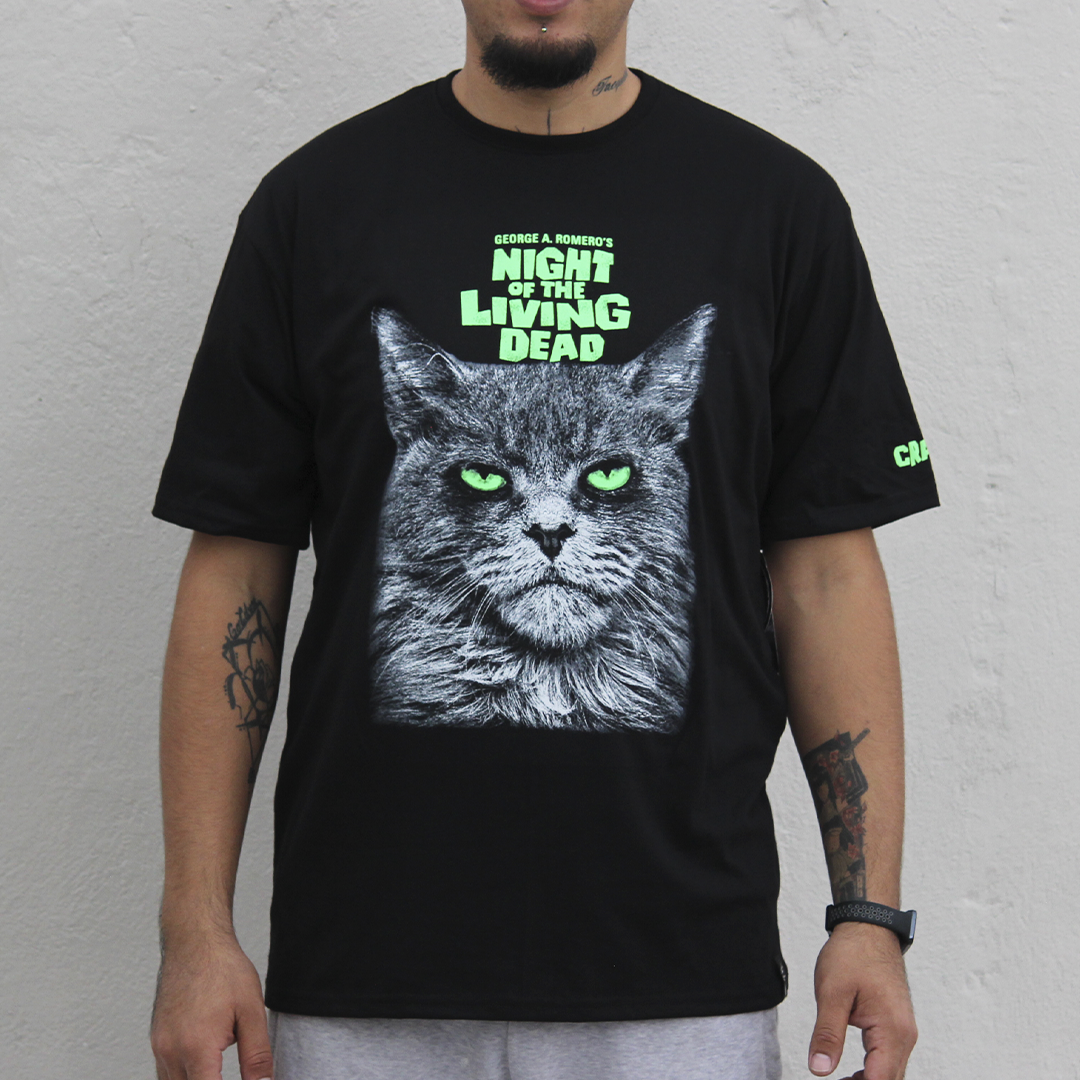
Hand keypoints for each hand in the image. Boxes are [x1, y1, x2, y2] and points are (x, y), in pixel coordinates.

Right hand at [151, 928, 273, 1079]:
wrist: (195, 941)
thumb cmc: (224, 969)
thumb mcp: (251, 1011)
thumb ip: (257, 1055)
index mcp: (197, 1048)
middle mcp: (171, 1053)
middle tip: (229, 1069)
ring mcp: (160, 1048)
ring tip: (218, 1061)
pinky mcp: (156, 1041)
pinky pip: (165, 1074)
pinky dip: (184, 1076)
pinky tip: (204, 1064)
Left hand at [808, 922, 917, 1079]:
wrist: (869, 927)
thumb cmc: (853, 953)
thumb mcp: (831, 993)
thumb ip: (827, 1034)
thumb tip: (819, 1070)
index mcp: (892, 1030)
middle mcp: (905, 1035)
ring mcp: (903, 1031)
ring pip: (891, 1073)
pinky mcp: (897, 1025)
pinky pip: (889, 1059)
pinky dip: (873, 1070)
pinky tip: (852, 1073)